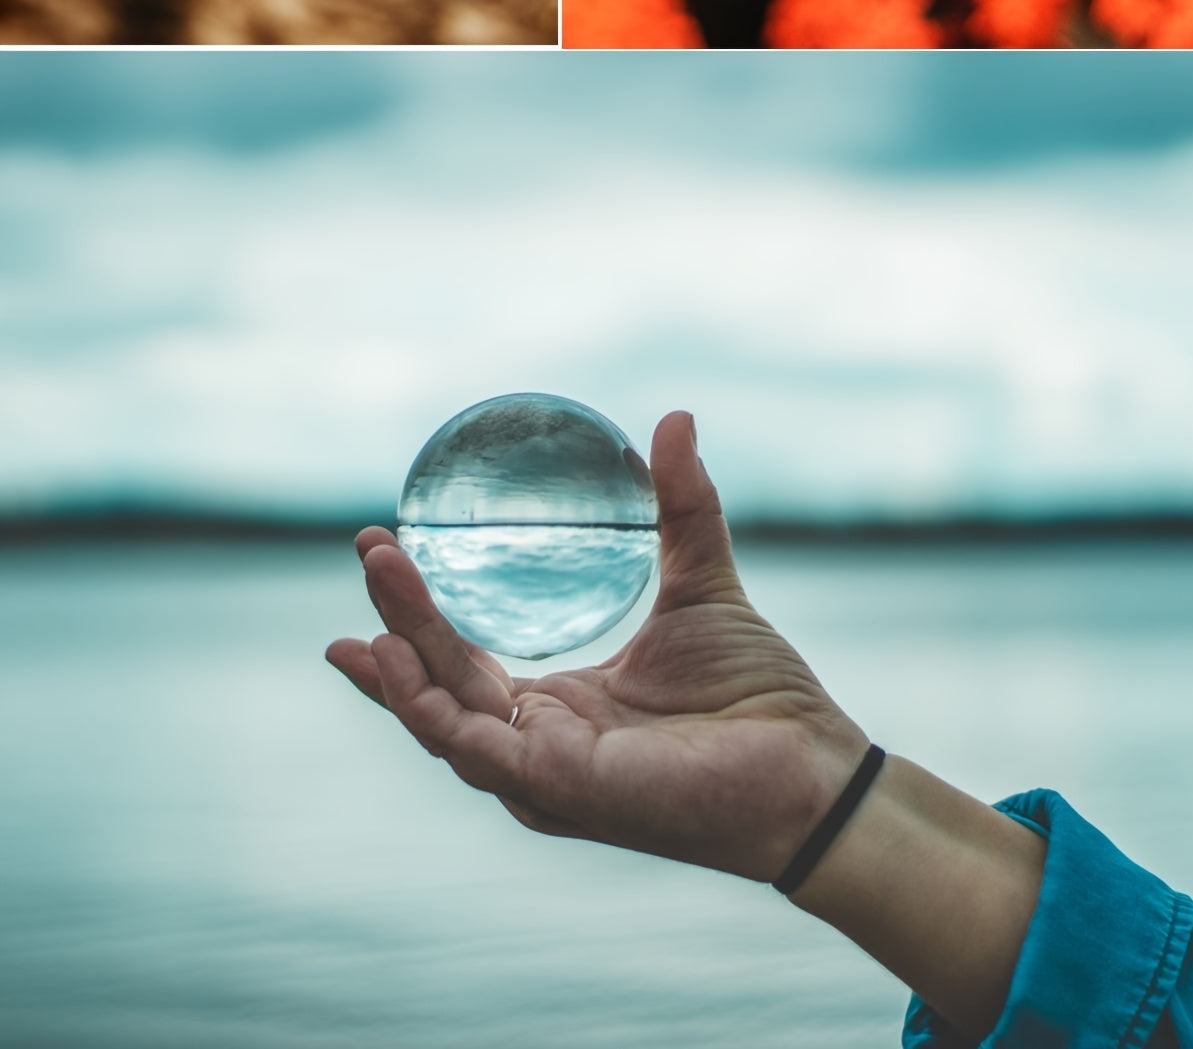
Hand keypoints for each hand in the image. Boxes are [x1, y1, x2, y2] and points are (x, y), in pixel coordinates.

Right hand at [327, 410, 866, 881]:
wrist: (810, 764)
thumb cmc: (758, 692)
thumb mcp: (703, 583)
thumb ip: (682, 507)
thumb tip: (675, 417)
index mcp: (561, 707)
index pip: (466, 664)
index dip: (421, 616)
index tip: (386, 551)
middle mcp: (539, 744)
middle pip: (444, 681)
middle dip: (398, 620)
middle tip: (371, 550)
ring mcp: (541, 771)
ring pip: (444, 712)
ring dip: (401, 649)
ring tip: (379, 575)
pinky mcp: (555, 787)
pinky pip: (471, 746)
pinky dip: (423, 702)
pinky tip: (395, 651)